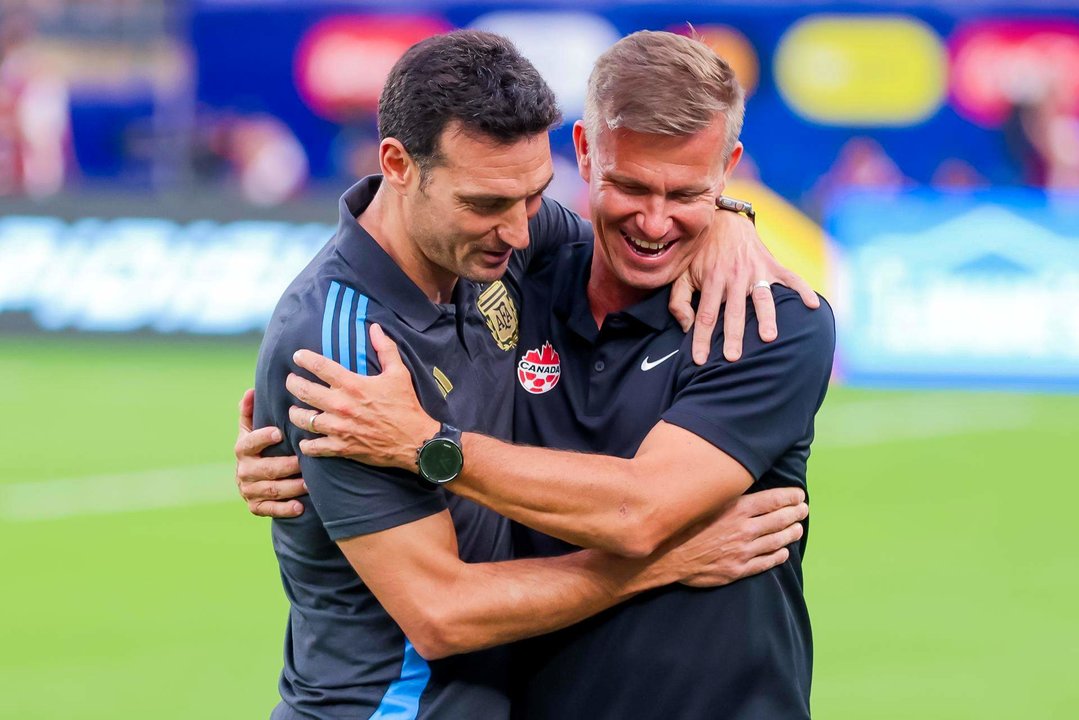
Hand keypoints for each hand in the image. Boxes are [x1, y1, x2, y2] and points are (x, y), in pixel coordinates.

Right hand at [234, 389, 305, 517]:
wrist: (253, 478)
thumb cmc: (260, 447)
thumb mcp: (252, 429)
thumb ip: (250, 412)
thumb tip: (250, 391)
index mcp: (242, 449)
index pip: (249, 443)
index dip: (261, 438)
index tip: (278, 433)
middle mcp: (243, 470)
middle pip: (264, 469)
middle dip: (285, 466)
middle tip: (304, 462)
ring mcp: (249, 490)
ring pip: (271, 490)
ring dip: (291, 487)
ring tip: (309, 483)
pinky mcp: (256, 507)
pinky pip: (270, 510)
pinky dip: (284, 509)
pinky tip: (300, 507)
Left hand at [287, 324, 439, 468]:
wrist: (414, 441)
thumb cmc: (406, 406)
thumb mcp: (399, 374)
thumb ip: (385, 349)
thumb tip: (375, 327)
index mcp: (353, 384)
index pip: (320, 366)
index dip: (304, 358)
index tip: (297, 356)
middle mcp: (341, 405)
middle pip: (303, 391)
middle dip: (292, 383)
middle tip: (291, 381)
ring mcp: (339, 428)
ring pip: (302, 419)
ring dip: (295, 413)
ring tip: (295, 409)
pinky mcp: (341, 447)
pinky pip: (313, 446)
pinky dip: (306, 444)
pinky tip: (306, 439)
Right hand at [658, 487, 807, 587]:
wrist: (666, 556)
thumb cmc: (682, 525)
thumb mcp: (705, 502)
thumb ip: (726, 496)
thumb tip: (742, 487)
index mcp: (737, 509)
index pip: (773, 500)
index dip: (790, 497)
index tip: (799, 495)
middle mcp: (744, 529)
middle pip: (779, 519)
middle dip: (795, 513)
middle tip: (804, 510)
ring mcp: (743, 551)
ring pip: (776, 541)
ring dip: (790, 533)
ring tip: (797, 528)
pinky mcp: (738, 569)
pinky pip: (765, 562)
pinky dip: (778, 556)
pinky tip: (783, 552)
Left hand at [669, 208, 819, 364]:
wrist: (723, 220)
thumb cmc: (700, 254)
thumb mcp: (683, 274)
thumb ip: (680, 301)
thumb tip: (687, 327)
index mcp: (712, 280)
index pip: (706, 316)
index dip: (703, 339)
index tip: (701, 360)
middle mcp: (735, 277)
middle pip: (734, 312)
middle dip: (734, 336)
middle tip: (733, 358)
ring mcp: (756, 270)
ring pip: (762, 298)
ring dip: (766, 317)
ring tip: (769, 338)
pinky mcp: (772, 265)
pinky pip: (791, 278)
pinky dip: (803, 290)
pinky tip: (813, 305)